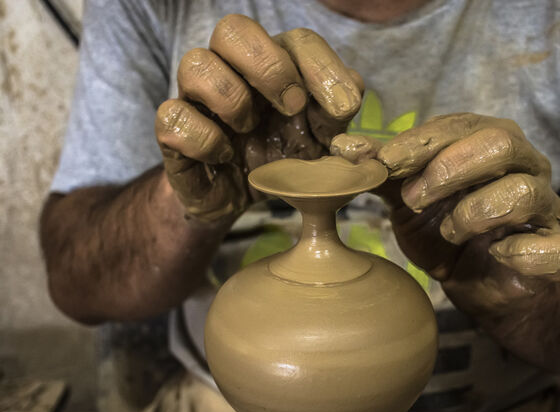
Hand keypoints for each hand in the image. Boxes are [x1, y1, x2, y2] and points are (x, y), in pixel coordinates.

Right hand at [155, 15, 362, 222]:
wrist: (243, 200)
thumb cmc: (285, 161)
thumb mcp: (323, 145)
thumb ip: (340, 125)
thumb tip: (354, 117)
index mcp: (277, 66)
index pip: (297, 40)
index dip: (322, 67)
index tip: (341, 109)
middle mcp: (233, 69)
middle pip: (233, 28)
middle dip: (269, 66)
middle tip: (292, 107)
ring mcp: (198, 96)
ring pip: (194, 62)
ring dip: (231, 98)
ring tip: (249, 131)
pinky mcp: (173, 129)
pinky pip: (171, 115)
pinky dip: (203, 139)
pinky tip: (225, 157)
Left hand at [331, 113, 559, 313]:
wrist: (476, 282)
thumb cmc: (442, 229)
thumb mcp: (406, 197)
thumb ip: (382, 170)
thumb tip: (344, 147)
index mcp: (490, 142)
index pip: (462, 125)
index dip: (421, 142)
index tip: (384, 162)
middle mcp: (526, 166)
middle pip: (502, 143)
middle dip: (449, 169)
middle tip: (414, 198)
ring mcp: (547, 208)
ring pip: (524, 193)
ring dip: (474, 213)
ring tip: (450, 231)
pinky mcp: (557, 251)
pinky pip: (559, 247)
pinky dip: (522, 252)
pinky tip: (496, 255)